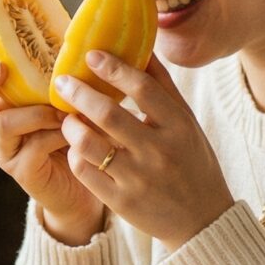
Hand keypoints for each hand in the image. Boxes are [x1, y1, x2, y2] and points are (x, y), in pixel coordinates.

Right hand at [0, 33, 105, 243]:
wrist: (88, 186)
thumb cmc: (78, 134)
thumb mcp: (66, 99)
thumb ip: (59, 76)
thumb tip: (77, 37)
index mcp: (2, 104)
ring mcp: (6, 151)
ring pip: (3, 124)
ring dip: (34, 112)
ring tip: (61, 111)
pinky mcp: (23, 171)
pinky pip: (32, 147)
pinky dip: (54, 134)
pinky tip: (73, 131)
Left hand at [53, 51, 234, 250]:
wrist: (202, 220)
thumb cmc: (191, 161)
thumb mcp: (186, 123)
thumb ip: (162, 86)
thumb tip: (142, 44)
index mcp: (179, 126)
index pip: (143, 88)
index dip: (114, 68)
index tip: (91, 55)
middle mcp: (159, 151)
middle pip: (109, 114)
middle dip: (79, 92)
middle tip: (62, 80)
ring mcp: (139, 179)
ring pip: (90, 144)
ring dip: (71, 125)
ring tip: (67, 115)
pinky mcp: (121, 202)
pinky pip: (85, 172)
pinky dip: (75, 153)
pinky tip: (74, 145)